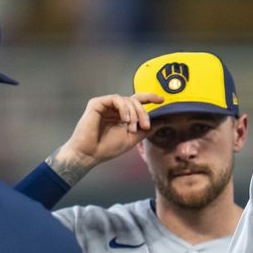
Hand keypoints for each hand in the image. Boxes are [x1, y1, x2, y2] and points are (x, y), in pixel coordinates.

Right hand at [48, 93, 162, 184]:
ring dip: (134, 113)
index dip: (149, 98)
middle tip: (145, 126)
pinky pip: (116, 99)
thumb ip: (145, 130)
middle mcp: (114, 108)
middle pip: (135, 101)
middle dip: (143, 112)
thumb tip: (162, 121)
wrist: (90, 154)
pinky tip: (124, 120)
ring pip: (127, 100)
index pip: (137, 102)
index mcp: (121, 115)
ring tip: (131, 127)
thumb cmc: (107, 148)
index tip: (162, 100)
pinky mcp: (97, 103)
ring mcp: (105, 105)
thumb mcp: (132, 138)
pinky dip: (124, 108)